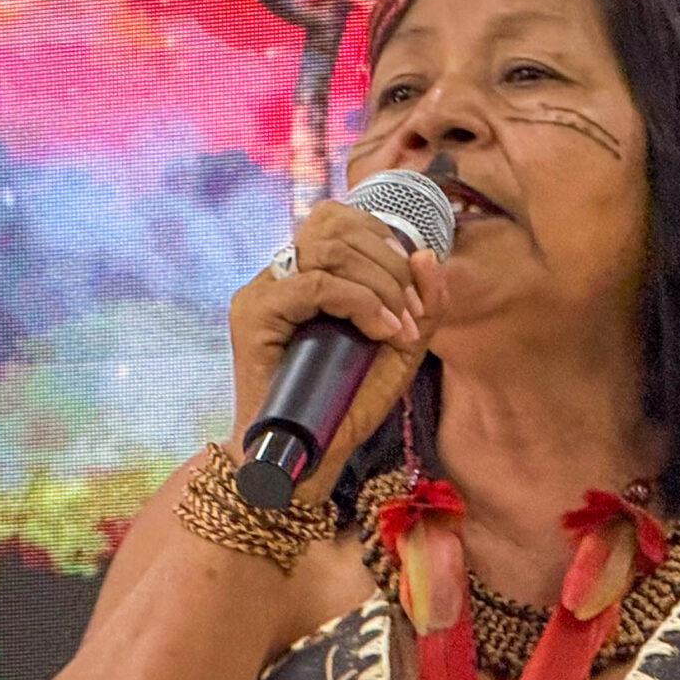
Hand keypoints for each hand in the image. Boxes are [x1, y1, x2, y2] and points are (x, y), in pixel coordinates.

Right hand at [228, 200, 449, 497]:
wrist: (304, 460)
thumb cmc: (344, 408)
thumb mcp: (398, 352)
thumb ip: (420, 306)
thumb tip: (427, 254)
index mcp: (306, 275)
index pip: (339, 219)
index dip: (385, 240)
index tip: (415, 294)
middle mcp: (278, 276)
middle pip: (333, 223)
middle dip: (388, 262)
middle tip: (411, 313)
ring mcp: (262, 292)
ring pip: (325, 246)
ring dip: (378, 281)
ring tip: (396, 325)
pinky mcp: (252, 315)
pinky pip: (312, 284)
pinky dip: (358, 301)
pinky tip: (380, 330)